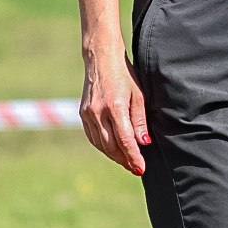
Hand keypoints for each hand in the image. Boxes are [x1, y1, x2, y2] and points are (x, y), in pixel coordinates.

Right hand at [81, 49, 148, 175]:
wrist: (101, 59)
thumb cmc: (125, 75)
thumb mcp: (139, 95)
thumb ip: (140, 120)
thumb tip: (144, 143)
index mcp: (115, 107)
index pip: (124, 140)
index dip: (133, 157)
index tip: (141, 168)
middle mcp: (98, 112)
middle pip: (111, 146)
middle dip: (125, 160)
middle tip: (136, 168)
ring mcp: (88, 113)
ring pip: (101, 144)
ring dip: (114, 156)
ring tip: (127, 162)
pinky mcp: (83, 113)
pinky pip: (93, 137)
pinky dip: (103, 146)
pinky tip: (113, 150)